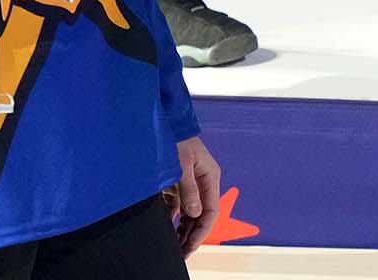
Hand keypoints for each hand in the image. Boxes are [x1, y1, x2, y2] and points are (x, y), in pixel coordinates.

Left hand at [164, 135, 220, 255]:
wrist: (167, 125)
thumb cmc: (177, 141)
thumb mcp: (183, 165)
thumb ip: (189, 190)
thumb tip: (194, 213)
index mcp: (211, 178)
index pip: (210, 211)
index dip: (201, 231)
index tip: (190, 246)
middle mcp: (203, 184)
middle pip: (201, 216)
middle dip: (192, 235)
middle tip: (181, 253)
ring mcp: (191, 185)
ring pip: (189, 214)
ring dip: (183, 230)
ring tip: (175, 247)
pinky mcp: (178, 185)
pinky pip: (177, 207)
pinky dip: (173, 219)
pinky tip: (167, 229)